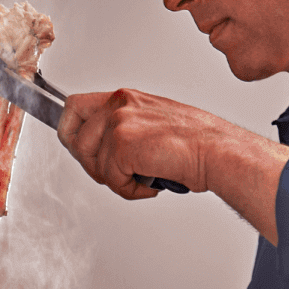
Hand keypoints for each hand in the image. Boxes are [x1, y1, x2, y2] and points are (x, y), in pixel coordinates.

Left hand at [55, 88, 288, 240]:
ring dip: (115, 180)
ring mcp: (119, 123)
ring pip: (92, 162)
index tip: (76, 148)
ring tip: (142, 178)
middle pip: (73, 138)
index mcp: (125, 98)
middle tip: (117, 173)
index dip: (70, 131)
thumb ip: (125, 126)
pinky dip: (130, 190)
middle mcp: (119, 105)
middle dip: (91, 163)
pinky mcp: (123, 145)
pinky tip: (151, 183)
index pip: (74, 107)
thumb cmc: (197, 142)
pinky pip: (110, 179)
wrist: (219, 152)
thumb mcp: (153, 122)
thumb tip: (101, 147)